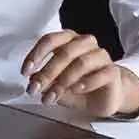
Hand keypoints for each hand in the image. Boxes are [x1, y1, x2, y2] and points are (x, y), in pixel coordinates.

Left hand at [22, 32, 138, 116]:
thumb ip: (45, 81)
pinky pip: (100, 74)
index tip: (25, 71)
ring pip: (81, 62)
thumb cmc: (80, 86)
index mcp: (68, 41)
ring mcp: (100, 55)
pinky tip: (76, 90)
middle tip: (36, 88)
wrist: (105, 98)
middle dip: (47, 73)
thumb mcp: (56, 85)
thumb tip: (32, 80)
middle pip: (64, 52)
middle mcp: (84, 44)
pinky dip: (86, 83)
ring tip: (54, 95)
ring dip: (63, 81)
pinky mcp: (112, 71)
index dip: (36, 55)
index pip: (50, 40)